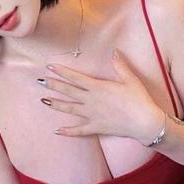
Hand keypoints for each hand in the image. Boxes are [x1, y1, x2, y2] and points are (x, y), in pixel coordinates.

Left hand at [39, 48, 163, 142]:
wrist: (144, 122)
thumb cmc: (139, 99)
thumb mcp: (130, 79)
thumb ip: (120, 65)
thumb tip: (114, 51)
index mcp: (98, 87)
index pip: (75, 77)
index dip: (61, 71)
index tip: (49, 67)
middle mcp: (91, 101)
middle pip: (68, 91)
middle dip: (53, 85)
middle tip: (40, 81)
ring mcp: (92, 115)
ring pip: (69, 109)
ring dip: (55, 104)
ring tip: (43, 101)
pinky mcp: (96, 127)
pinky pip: (79, 130)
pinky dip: (68, 131)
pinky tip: (57, 131)